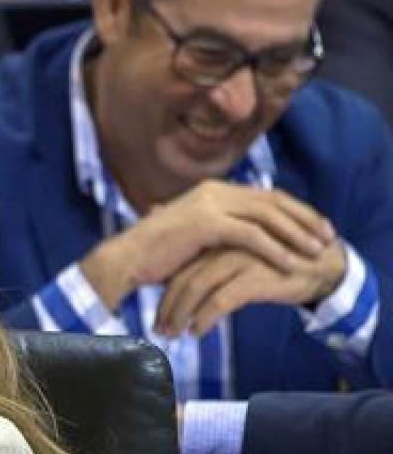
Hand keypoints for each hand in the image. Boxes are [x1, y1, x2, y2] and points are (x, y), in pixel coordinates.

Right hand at [80, 179, 335, 308]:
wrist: (126, 259)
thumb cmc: (156, 254)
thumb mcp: (194, 234)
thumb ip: (220, 228)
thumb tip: (244, 236)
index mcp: (213, 190)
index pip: (266, 195)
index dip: (296, 210)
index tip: (317, 227)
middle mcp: (214, 191)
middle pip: (273, 201)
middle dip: (304, 219)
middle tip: (327, 236)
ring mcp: (210, 204)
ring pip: (267, 216)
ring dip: (296, 234)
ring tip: (316, 251)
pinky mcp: (206, 223)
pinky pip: (251, 235)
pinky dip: (274, 249)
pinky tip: (289, 263)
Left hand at [155, 241, 346, 336]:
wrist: (322, 266)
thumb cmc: (275, 265)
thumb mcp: (239, 262)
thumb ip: (211, 267)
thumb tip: (177, 284)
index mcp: (217, 237)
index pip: (180, 266)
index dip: (164, 293)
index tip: (156, 317)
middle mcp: (225, 244)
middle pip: (183, 277)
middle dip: (167, 307)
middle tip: (158, 330)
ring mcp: (240, 257)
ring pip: (197, 288)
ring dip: (180, 314)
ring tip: (172, 334)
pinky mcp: (255, 275)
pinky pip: (220, 300)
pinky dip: (204, 318)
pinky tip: (196, 332)